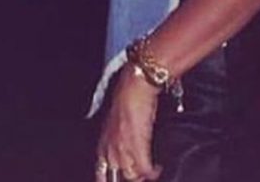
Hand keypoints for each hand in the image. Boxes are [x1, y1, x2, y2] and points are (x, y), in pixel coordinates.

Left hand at [96, 67, 161, 181]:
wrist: (135, 86)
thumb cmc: (127, 97)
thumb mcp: (118, 121)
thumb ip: (119, 137)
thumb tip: (129, 144)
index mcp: (103, 142)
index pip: (101, 172)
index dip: (110, 179)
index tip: (121, 178)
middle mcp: (110, 149)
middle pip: (118, 178)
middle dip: (131, 178)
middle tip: (142, 174)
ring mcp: (122, 151)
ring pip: (133, 178)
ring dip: (143, 175)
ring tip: (151, 171)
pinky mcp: (137, 150)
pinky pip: (146, 171)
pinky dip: (154, 171)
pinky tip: (159, 167)